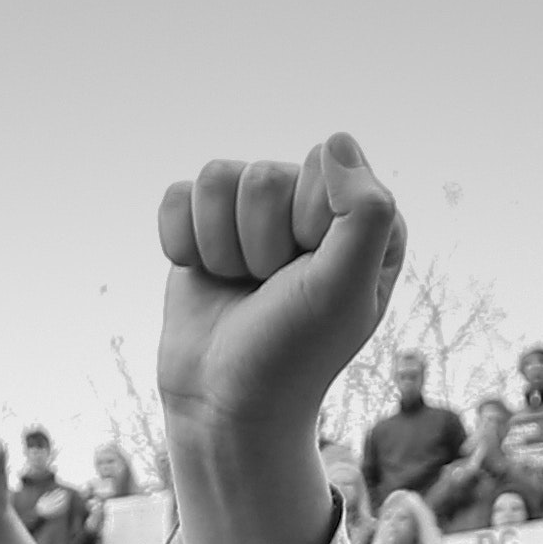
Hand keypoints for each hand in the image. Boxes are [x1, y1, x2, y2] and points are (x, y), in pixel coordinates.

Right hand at [154, 133, 403, 478]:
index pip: (319, 169)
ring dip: (221, 248)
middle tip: (271, 291)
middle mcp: (312, 204)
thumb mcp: (344, 290)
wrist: (227, 403)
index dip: (304, 228)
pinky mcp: (206, 223)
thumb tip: (335, 140)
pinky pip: (178, 196)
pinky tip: (207, 278)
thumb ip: (364, 213)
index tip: (307, 279)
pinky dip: (183, 245)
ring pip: (217, 179)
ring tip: (243, 288)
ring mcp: (256, 212)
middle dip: (258, 245)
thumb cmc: (294, 352)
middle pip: (263, 176)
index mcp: (363, 215)